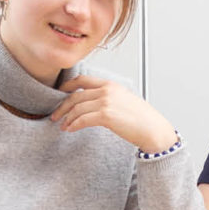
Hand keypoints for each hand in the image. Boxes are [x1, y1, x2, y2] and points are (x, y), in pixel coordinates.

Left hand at [52, 75, 175, 153]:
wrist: (153, 129)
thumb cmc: (142, 119)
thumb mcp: (125, 101)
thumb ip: (109, 98)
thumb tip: (93, 105)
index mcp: (111, 85)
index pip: (83, 80)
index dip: (68, 86)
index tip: (60, 93)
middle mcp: (107, 91)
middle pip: (76, 96)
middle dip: (62, 106)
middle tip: (55, 115)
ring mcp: (106, 102)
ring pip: (77, 108)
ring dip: (67, 118)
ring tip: (63, 126)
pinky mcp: (105, 115)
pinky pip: (82, 119)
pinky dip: (73, 125)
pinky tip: (70, 129)